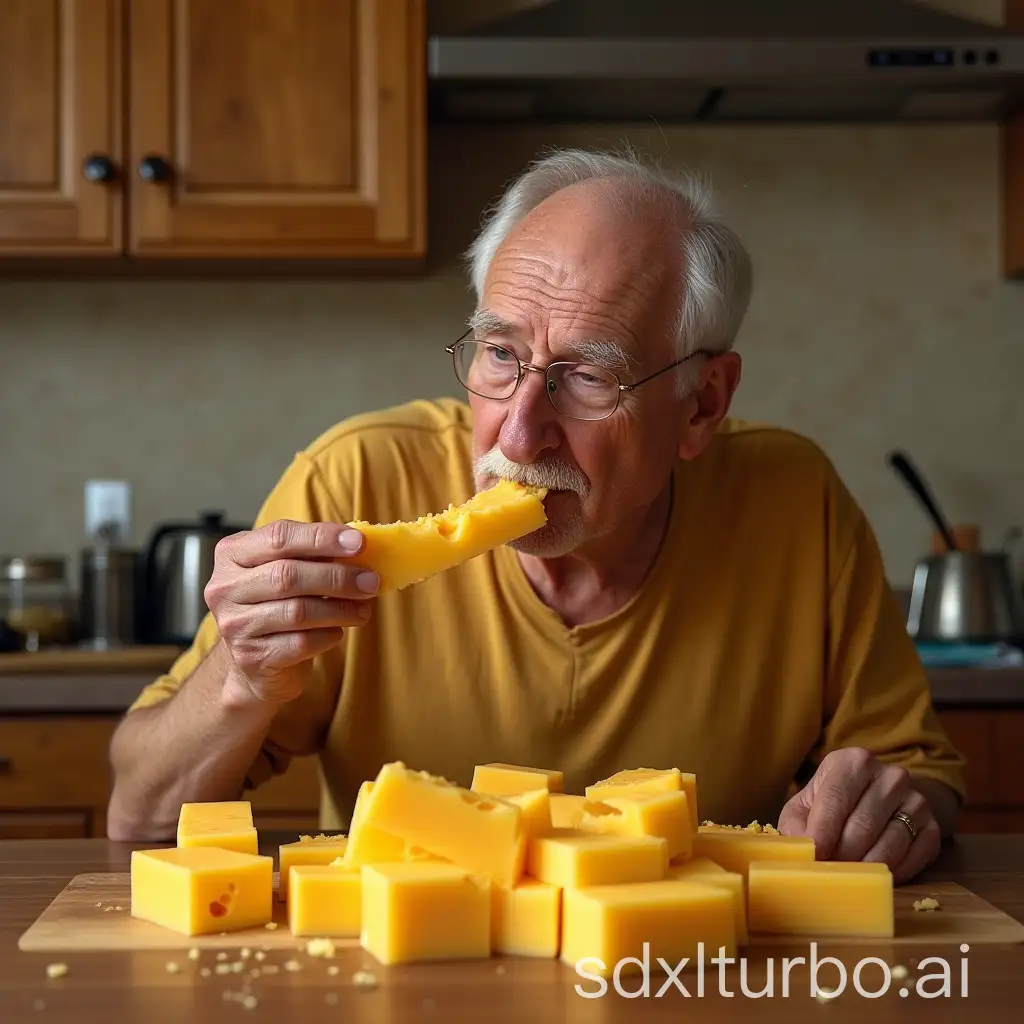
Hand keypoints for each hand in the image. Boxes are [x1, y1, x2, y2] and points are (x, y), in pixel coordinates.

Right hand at [204, 519, 375, 703]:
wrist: (256, 664)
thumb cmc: (278, 605)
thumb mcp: (287, 571)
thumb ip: (313, 555)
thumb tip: (359, 545)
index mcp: (232, 554)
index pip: (279, 537)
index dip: (322, 538)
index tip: (359, 542)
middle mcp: (225, 588)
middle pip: (288, 575)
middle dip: (337, 577)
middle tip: (371, 581)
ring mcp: (234, 625)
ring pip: (297, 611)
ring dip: (340, 609)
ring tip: (363, 609)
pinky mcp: (251, 657)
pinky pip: (300, 642)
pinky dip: (328, 636)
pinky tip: (337, 631)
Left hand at [778, 747, 941, 883]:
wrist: (883, 797)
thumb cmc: (835, 802)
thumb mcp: (809, 802)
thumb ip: (796, 822)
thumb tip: (800, 848)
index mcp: (854, 761)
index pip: (836, 798)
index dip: (823, 831)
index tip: (814, 855)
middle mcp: (889, 776)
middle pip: (862, 825)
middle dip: (842, 854)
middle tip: (827, 871)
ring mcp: (916, 800)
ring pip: (889, 844)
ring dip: (865, 866)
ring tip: (847, 876)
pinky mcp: (932, 827)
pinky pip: (912, 858)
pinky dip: (891, 872)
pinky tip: (874, 874)